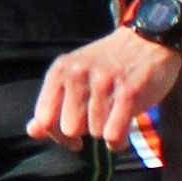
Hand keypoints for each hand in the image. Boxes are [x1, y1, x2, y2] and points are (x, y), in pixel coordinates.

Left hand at [32, 23, 180, 148]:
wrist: (149, 38)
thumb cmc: (110, 63)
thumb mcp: (75, 75)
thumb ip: (53, 103)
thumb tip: (32, 131)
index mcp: (61, 70)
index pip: (45, 118)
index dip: (56, 135)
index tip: (72, 138)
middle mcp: (78, 73)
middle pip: (70, 128)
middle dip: (85, 132)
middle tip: (98, 122)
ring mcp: (104, 81)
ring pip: (95, 132)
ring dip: (105, 133)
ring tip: (114, 118)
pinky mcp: (129, 91)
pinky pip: (114, 134)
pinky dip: (118, 142)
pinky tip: (122, 135)